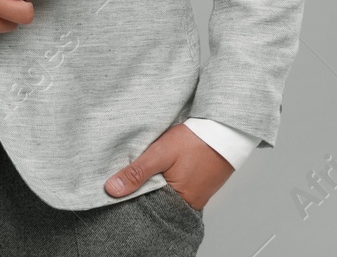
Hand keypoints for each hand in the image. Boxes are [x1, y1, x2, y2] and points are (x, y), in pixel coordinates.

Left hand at [104, 123, 232, 210]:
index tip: (117, 186)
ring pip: (167, 194)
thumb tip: (112, 190)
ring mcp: (196, 196)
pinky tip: (164, 168)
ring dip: (157, 183)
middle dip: (144, 190)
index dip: (132, 196)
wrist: (225, 130)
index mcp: (178, 202)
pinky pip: (178, 188)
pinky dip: (169, 180)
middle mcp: (188, 204)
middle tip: (132, 174)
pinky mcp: (200, 187)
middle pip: (157, 202)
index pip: (146, 207)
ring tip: (149, 169)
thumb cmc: (195, 141)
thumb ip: (137, 173)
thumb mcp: (160, 154)